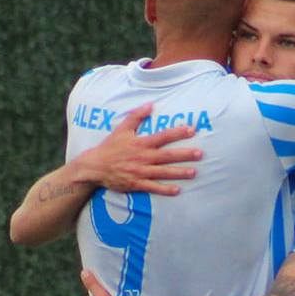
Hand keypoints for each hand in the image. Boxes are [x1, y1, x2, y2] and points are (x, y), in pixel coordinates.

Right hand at [75, 102, 201, 194]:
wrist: (94, 166)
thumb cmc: (110, 147)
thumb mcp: (121, 129)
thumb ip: (136, 116)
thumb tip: (150, 104)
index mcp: (141, 143)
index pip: (163, 136)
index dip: (177, 133)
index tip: (192, 130)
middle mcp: (143, 157)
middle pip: (167, 156)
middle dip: (184, 154)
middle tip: (200, 153)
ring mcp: (140, 172)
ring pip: (163, 172)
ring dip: (179, 172)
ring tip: (194, 172)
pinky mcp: (136, 184)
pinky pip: (153, 187)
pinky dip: (165, 190)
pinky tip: (177, 190)